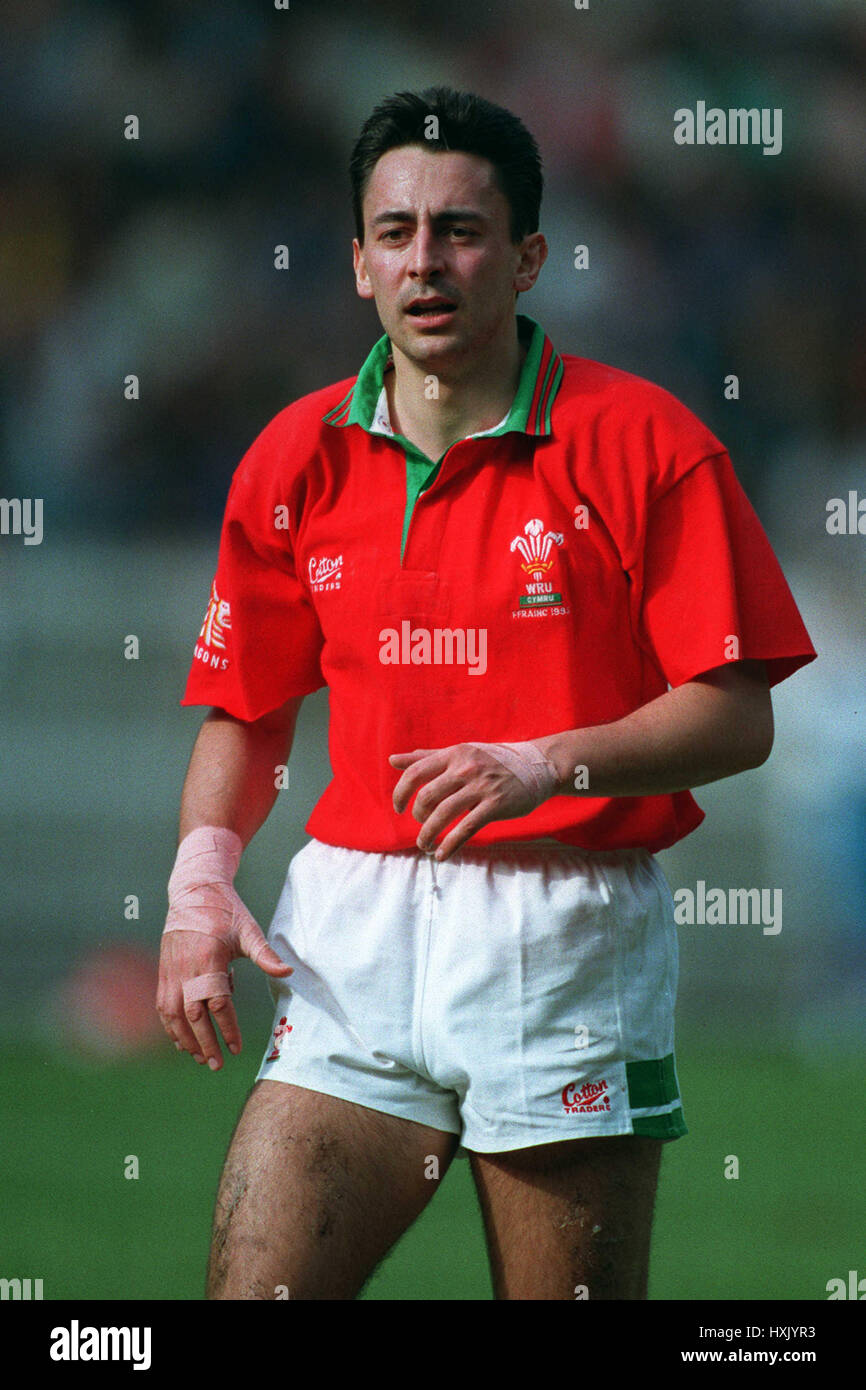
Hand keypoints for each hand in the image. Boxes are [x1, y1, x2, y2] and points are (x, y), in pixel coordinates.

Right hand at [157, 832, 291, 1070]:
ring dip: (184, 1039)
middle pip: (192, 1014)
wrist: (194, 890)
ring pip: (172, 1013)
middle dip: (204, 1042)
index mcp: (209, 958)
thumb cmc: (225, 911)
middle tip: (217, 1064)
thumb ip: (266, 954)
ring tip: (199, 1057)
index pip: (217, 1003)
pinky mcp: (163, 970)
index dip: (226, 1028)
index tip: (236, 1047)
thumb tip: (288, 972)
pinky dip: (169, 1025)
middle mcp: (186, 967)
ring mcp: (171, 969)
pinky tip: (180, 1040)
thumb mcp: (248, 930)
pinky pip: (162, 1004)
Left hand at [389, 743, 538, 860]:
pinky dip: (450, 845)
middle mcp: (465, 768)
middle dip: (418, 817)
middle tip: (420, 826)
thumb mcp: (461, 753)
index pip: (415, 772)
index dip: (401, 793)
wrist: (536, 766)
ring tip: (424, 846)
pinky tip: (441, 855)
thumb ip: (426, 757)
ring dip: (428, 835)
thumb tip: (392, 760)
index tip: (400, 808)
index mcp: (453, 754)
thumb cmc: (493, 761)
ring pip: (443, 815)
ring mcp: (481, 787)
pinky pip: (466, 829)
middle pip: (426, 797)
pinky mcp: (495, 805)